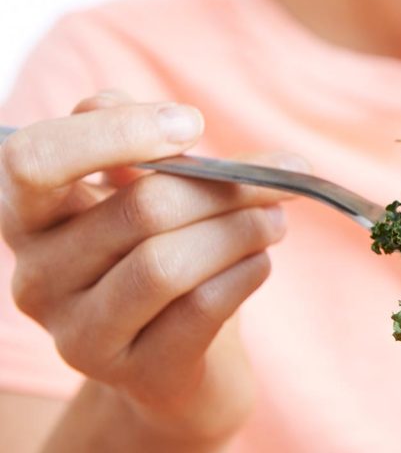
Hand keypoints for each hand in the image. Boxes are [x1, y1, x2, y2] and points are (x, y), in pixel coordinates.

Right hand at [0, 91, 306, 444]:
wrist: (182, 364)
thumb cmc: (163, 257)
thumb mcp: (145, 193)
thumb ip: (147, 147)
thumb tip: (179, 121)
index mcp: (28, 217)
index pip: (34, 160)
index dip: (114, 133)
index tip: (192, 124)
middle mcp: (36, 277)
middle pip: (139, 209)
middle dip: (224, 187)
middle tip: (278, 179)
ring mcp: (78, 334)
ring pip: (168, 263)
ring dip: (240, 230)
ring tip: (275, 220)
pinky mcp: (133, 373)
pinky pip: (201, 307)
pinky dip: (245, 272)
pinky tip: (261, 261)